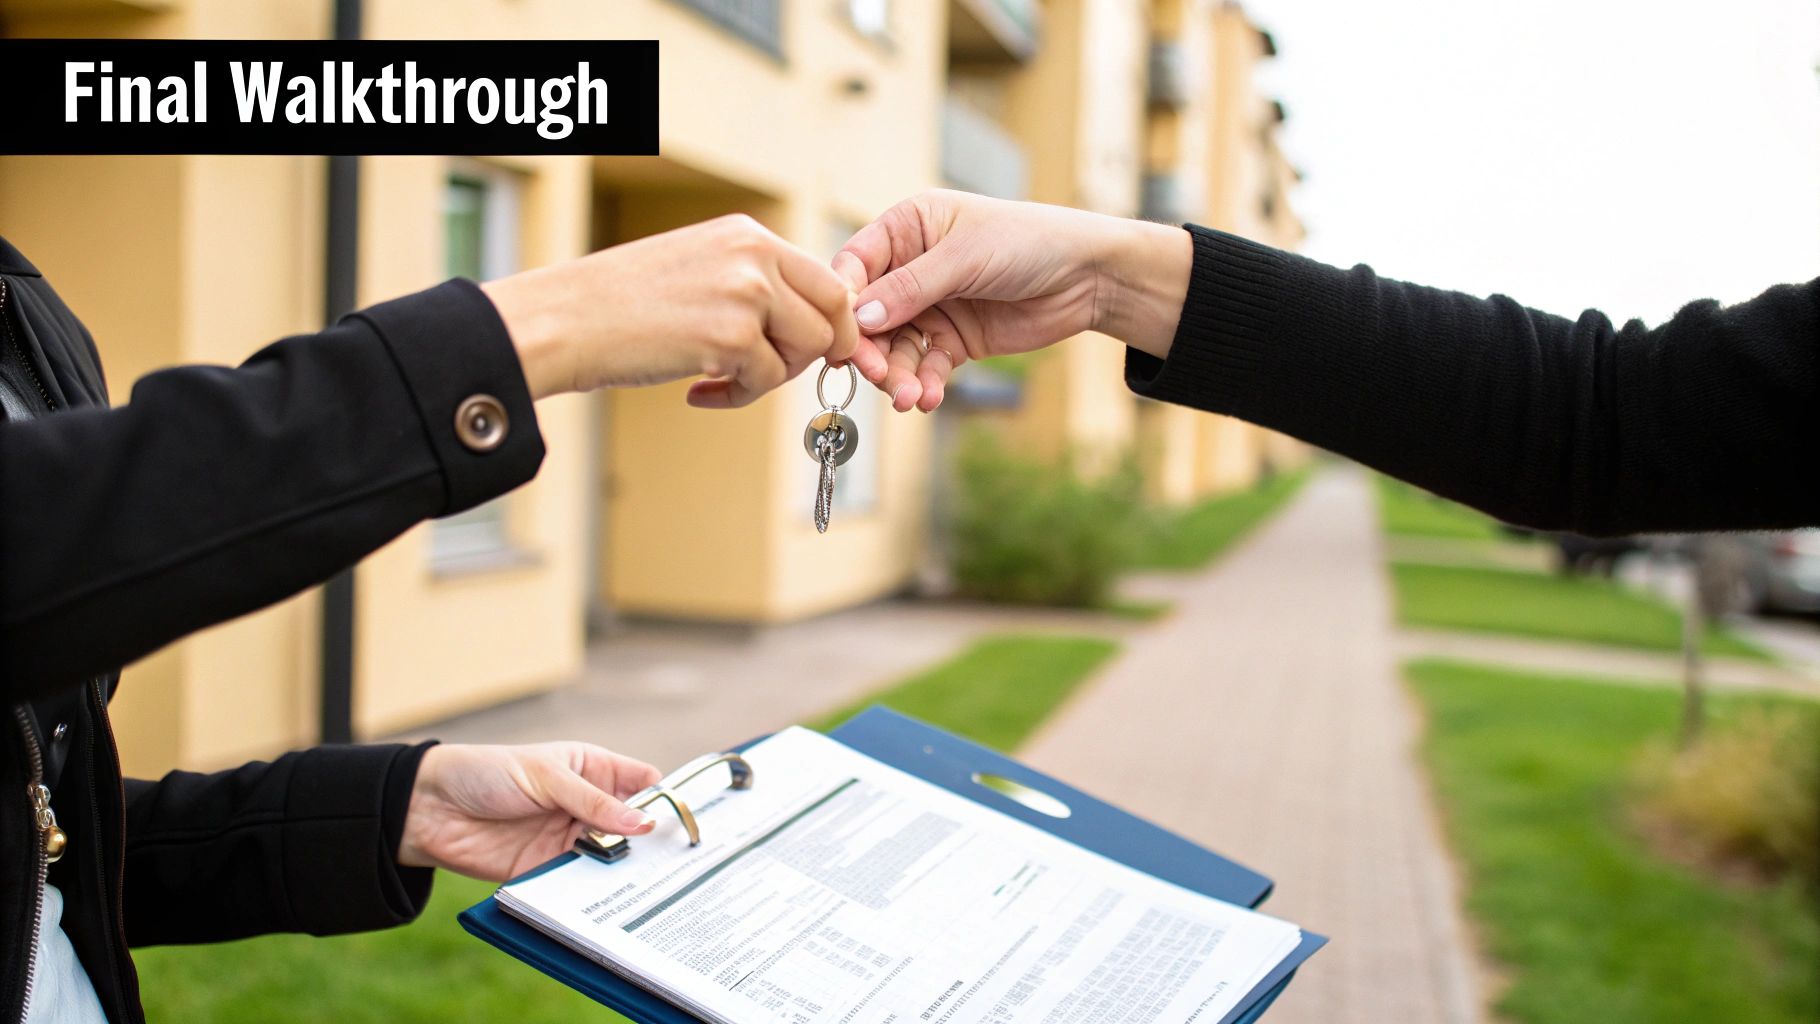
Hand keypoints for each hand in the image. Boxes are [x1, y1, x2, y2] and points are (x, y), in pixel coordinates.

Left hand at [398, 742, 662, 881]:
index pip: (643, 781)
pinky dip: (596, 886)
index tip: (686, 819)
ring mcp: (568, 836)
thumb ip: (594, 802)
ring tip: (648, 878)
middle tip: (675, 859)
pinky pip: (582, 879)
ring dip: (625, 865)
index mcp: (591, 768)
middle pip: (633, 823)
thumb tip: (643, 821)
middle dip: (651, 839)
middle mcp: (586, 804)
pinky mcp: (548, 867)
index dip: (665, 797)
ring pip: (612, 854)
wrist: (429, 808)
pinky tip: (610, 892)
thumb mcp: (546, 777)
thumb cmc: (486, 772)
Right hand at [481, 214, 887, 407]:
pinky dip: (737, 396)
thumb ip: (753, 284)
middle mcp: (754, 254)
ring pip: (807, 349)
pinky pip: (766, 380)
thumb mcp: (699, 270)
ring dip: (771, 377)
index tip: (815, 349)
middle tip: (773, 372)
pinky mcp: (730, 335)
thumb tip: (808, 321)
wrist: (565, 321)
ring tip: (722, 378)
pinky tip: (697, 391)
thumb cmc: (621, 305)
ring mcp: (746, 292)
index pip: (828, 278)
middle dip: (815, 351)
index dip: (831, 322)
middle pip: (833, 312)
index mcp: (747, 234)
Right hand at [831, 190, 1191, 411]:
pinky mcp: (953, 339)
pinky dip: (923, 383)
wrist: (1088, 277)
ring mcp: (931, 305)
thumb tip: (860, 319)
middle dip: (872, 349)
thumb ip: (910, 288)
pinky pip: (925, 365)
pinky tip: (928, 397)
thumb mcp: (965, 257)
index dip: (846, 301)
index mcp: (908, 228)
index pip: (856, 264)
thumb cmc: (1030, 242)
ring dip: (898, 375)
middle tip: (878, 376)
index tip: (843, 335)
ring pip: (895, 347)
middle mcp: (912, 266)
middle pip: (870, 315)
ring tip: (910, 397)